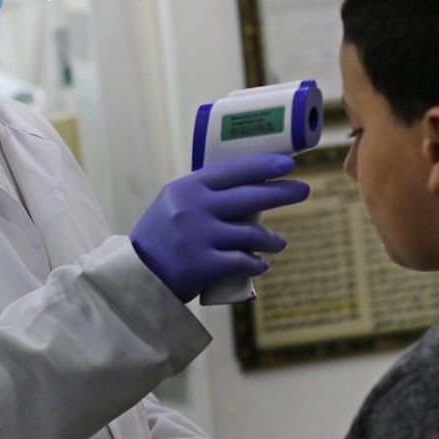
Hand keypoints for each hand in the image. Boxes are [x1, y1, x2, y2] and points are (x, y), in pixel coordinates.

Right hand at [130, 152, 308, 302]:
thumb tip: (251, 183)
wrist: (135, 275)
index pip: (233, 170)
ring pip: (252, 233)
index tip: (288, 163)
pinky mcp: (203, 265)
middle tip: (303, 190)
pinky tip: (262, 264)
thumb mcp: (174, 203)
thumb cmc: (161, 236)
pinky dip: (257, 263)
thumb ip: (205, 193)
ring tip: (279, 241)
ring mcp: (198, 236)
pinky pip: (243, 262)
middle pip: (250, 196)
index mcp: (187, 187)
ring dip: (273, 238)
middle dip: (282, 191)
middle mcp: (193, 208)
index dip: (264, 165)